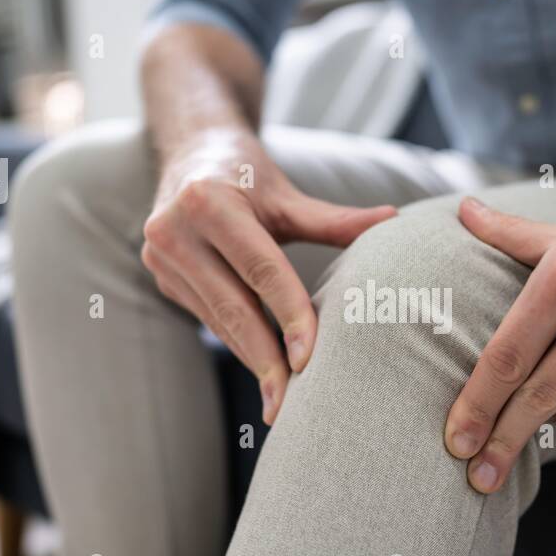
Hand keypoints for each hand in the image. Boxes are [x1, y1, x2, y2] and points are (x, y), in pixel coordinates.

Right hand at [143, 130, 395, 422]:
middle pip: (232, 306)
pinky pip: (207, 318)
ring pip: (218, 320)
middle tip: (290, 404)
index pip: (260, 269)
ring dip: (252, 359)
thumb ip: (335, 220)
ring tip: (280, 399)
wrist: (190, 152)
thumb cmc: (247, 174)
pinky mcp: (161, 276)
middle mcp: (174, 230)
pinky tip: (262, 368)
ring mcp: (161, 257)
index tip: (309, 358)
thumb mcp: (287, 195)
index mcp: (209, 202)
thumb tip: (394, 220)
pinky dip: (237, 342)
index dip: (288, 314)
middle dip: (265, 358)